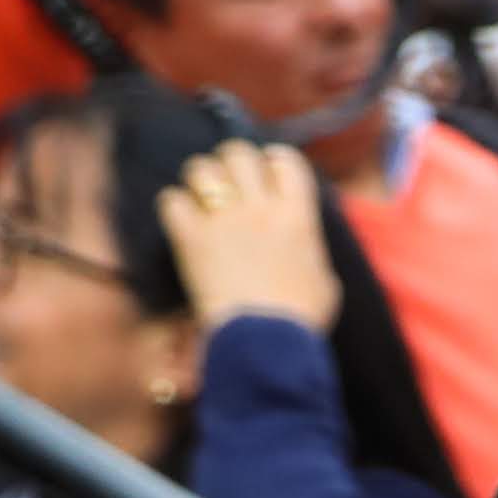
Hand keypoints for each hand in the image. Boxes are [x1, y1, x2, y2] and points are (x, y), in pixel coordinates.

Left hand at [158, 141, 340, 337]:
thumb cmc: (301, 319)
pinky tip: (183, 224)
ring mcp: (223, 220)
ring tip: (202, 202)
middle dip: (231, 164)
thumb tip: (304, 238)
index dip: (272, 162)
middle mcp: (260, 208)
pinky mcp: (191, 239)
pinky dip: (174, 208)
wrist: (267, 344)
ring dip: (200, 182)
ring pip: (200, 168)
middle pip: (238, 153)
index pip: (284, 159)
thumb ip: (311, 248)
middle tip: (229, 186)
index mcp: (298, 214)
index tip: (267, 176)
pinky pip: (171, 200)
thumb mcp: (326, 281)